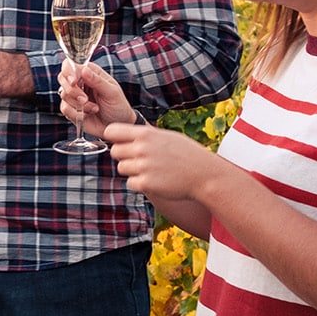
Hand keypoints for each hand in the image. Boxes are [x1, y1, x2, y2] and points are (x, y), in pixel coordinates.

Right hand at [58, 59, 136, 137]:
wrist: (117, 126)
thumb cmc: (118, 106)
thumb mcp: (112, 92)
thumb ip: (97, 81)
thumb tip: (84, 70)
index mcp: (90, 73)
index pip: (71, 65)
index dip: (69, 71)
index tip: (73, 82)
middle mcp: (80, 82)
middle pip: (63, 78)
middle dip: (73, 91)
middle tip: (85, 99)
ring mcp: (74, 96)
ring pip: (64, 95)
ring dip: (79, 104)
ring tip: (94, 109)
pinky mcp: (70, 109)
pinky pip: (65, 109)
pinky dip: (77, 113)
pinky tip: (88, 114)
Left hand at [103, 122, 219, 201]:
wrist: (204, 175)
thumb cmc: (187, 154)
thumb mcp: (166, 137)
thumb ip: (144, 136)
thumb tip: (122, 135)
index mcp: (146, 134)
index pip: (111, 131)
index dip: (114, 137)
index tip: (122, 142)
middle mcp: (142, 149)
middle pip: (114, 152)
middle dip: (124, 156)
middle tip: (141, 159)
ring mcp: (143, 167)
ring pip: (122, 168)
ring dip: (133, 170)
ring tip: (152, 170)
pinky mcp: (145, 184)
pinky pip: (130, 183)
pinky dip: (140, 183)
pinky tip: (156, 180)